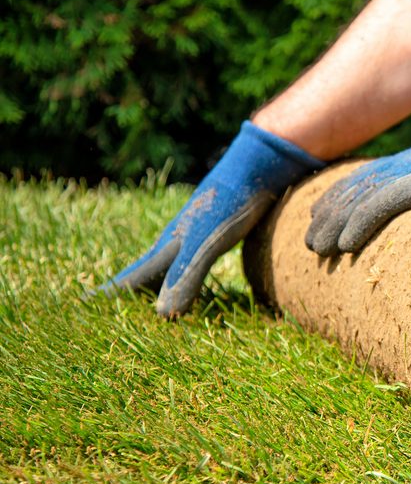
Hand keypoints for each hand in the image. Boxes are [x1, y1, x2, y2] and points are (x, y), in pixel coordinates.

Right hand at [98, 122, 324, 316]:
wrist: (255, 167)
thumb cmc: (229, 204)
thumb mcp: (206, 244)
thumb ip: (186, 277)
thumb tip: (162, 316)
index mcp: (166, 247)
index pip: (131, 278)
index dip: (109, 294)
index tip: (83, 306)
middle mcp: (174, 242)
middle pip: (144, 273)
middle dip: (125, 292)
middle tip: (104, 307)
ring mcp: (193, 235)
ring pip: (165, 265)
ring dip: (152, 284)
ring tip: (142, 299)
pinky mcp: (214, 232)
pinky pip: (188, 260)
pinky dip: (179, 274)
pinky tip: (186, 275)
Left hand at [304, 105, 410, 255]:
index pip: (366, 182)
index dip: (339, 201)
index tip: (320, 223)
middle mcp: (409, 164)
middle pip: (357, 190)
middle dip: (330, 216)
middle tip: (311, 244)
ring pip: (363, 199)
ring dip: (337, 226)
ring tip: (319, 250)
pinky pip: (384, 205)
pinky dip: (361, 224)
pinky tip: (345, 245)